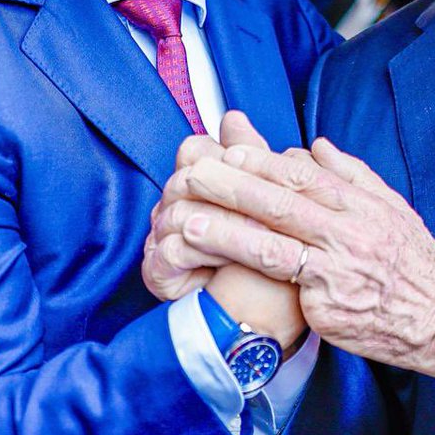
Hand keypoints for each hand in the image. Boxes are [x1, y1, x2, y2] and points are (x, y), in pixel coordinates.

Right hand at [143, 112, 306, 349]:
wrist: (272, 316)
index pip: (195, 150)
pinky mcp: (158, 271)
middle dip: (225, 193)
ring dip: (224, 224)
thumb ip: (253, 155)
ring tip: (256, 238)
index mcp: (202, 187)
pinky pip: (170, 248)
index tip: (254, 174)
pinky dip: (203, 252)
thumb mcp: (273, 199)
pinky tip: (228, 259)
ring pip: (177, 210)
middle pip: (183, 177)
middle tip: (260, 212)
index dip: (225, 159)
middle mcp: (177, 208)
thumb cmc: (276, 259)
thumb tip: (234, 118)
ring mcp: (163, 239)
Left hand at [178, 123, 434, 380]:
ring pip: (273, 242)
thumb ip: (352, 173)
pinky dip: (248, 270)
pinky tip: (216, 264)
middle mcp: (347, 231)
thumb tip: (315, 145)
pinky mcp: (327, 306)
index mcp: (360, 204)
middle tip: (194, 172)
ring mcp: (336, 269)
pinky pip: (282, 283)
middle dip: (233, 185)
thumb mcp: (392, 206)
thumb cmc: (414, 261)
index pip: (304, 175)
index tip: (230, 151)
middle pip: (281, 202)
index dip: (263, 162)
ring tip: (189, 218)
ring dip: (227, 228)